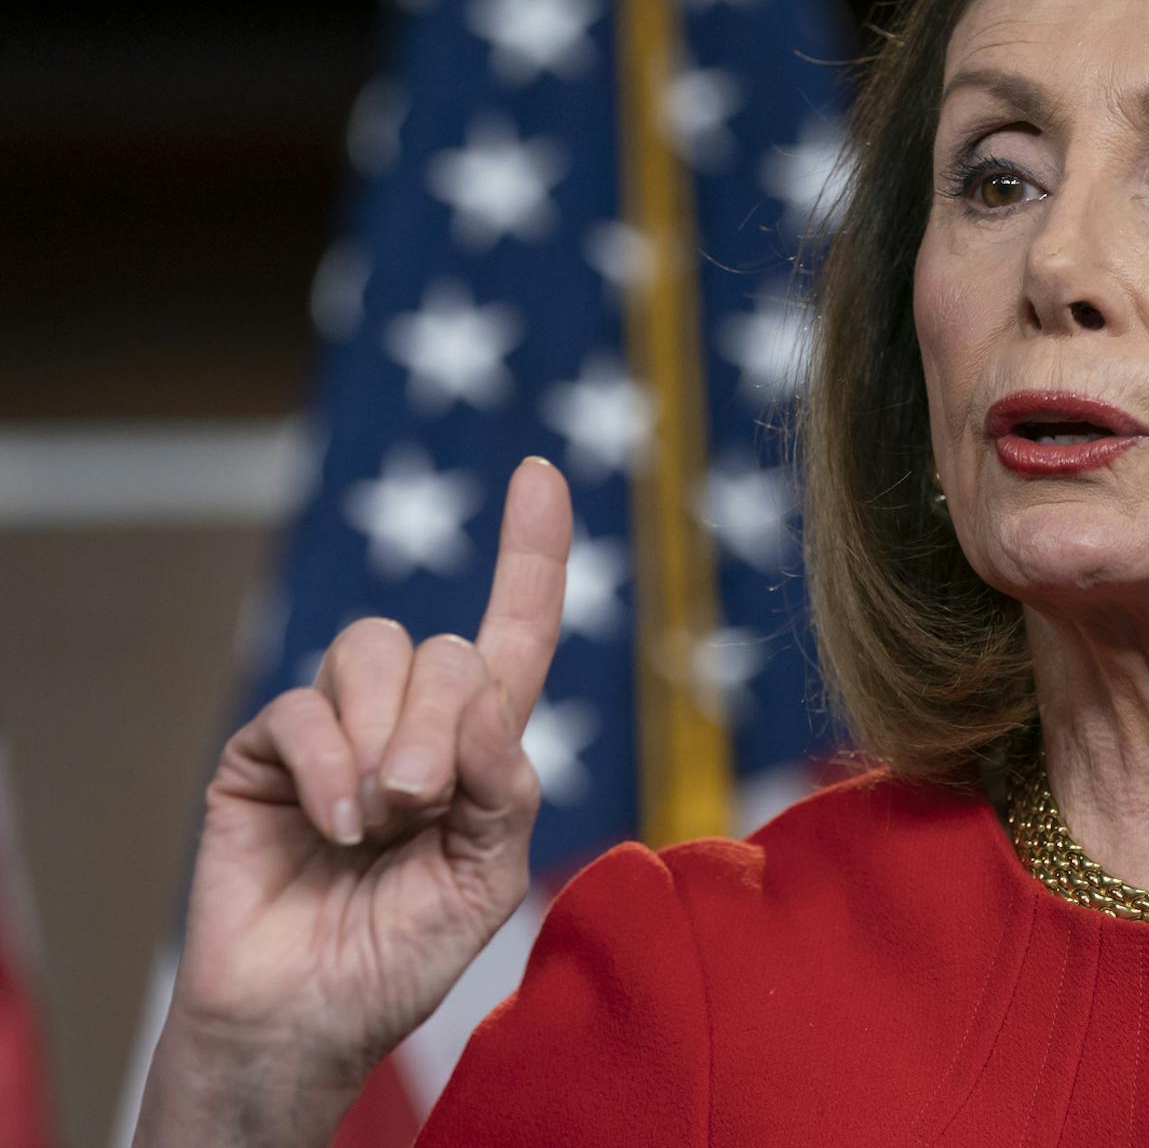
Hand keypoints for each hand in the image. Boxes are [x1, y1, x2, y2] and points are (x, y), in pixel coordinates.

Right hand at [143, 457, 571, 1134]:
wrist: (310, 1018)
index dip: (531, 555)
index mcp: (476, 744)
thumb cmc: (404, 952)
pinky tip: (336, 828)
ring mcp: (334, 730)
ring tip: (378, 818)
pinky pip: (302, 709)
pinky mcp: (266, 752)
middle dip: (441, 722)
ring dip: (387, 737)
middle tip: (420, 803)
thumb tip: (481, 700)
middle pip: (442, 649)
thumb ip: (503, 787)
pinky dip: (330, 767)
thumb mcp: (487, 877)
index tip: (540, 473)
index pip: (512, 633)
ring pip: (373, 652)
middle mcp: (408, 721)